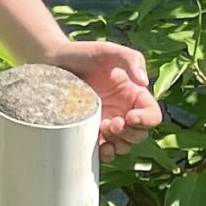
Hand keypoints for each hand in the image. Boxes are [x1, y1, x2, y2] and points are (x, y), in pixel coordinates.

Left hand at [48, 39, 160, 158]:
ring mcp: (107, 123)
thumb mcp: (109, 51)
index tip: (130, 117)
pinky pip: (104, 150)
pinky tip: (100, 147)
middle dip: (130, 134)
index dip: (146, 120)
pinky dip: (106, 154)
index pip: (152, 114)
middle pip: (140, 134)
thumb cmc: (82, 53)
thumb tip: (144, 81)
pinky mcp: (91, 132)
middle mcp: (123, 111)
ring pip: (124, 146)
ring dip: (118, 144)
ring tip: (102, 130)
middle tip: (112, 123)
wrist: (53, 62)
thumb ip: (130, 59)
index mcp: (133, 94)